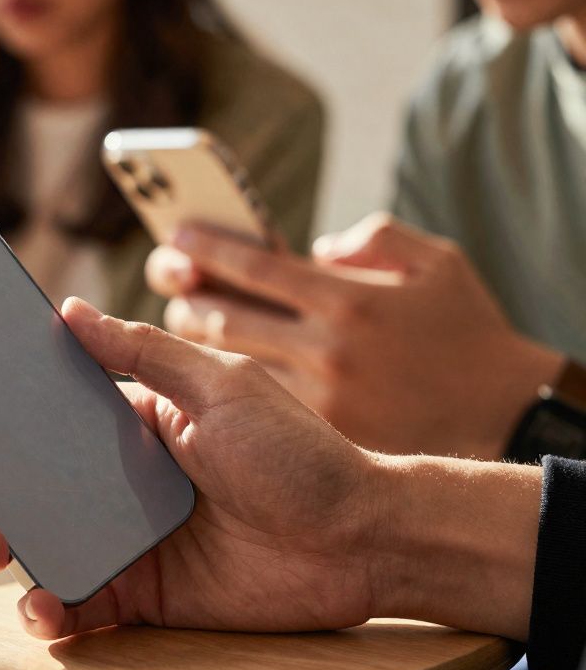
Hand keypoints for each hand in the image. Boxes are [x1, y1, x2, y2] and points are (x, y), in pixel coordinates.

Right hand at [0, 298, 380, 638]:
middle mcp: (112, 482)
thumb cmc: (301, 452)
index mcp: (124, 424)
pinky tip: (41, 606)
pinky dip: (47, 610)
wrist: (360, 540)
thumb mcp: (219, 386)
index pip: (34, 417)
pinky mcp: (140, 593)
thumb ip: (141, 354)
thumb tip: (69, 312)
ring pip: (34, 543)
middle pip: (16, 483)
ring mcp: (122, 539)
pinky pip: (77, 604)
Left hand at [146, 214, 563, 458]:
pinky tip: (208, 373)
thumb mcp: (439, 264)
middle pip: (227, 317)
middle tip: (168, 282)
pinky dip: (225, 385)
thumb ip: (376, 239)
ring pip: (231, 363)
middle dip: (186, 296)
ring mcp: (320, 395)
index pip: (256, 265)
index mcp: (350, 298)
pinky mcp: (319, 432)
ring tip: (180, 323)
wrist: (502, 418)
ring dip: (196, 341)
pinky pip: (255, 402)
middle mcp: (328, 348)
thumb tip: (319, 247)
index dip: (208, 249)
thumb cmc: (466, 332)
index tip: (176, 237)